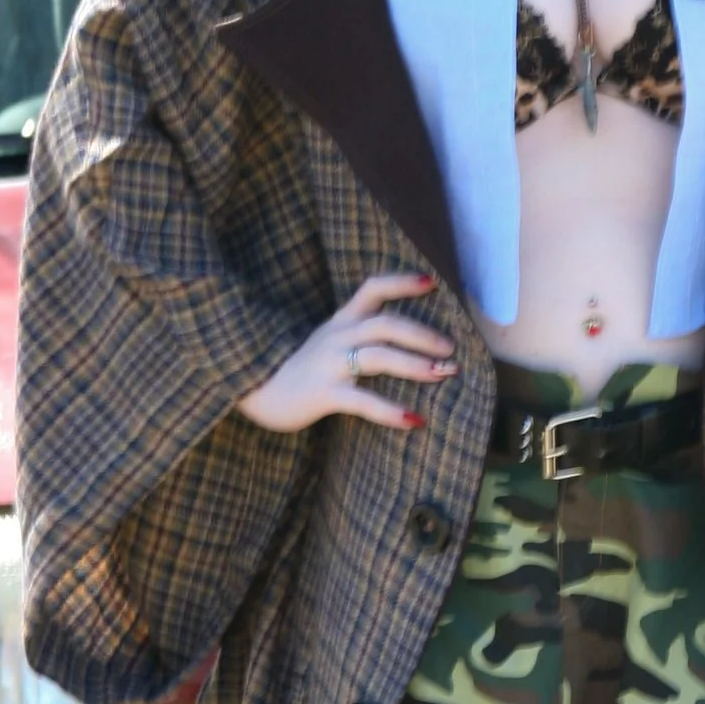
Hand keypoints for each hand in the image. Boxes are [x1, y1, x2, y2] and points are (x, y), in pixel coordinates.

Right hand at [238, 271, 455, 433]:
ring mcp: (330, 364)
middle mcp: (337, 337)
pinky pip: (362, 401)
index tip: (431, 282)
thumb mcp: (326, 341)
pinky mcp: (323, 394)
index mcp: (340, 321)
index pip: (372, 289)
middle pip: (386, 325)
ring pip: (379, 357)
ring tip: (444, 374)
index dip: (401, 283)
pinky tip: (415, 420)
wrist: (253, 390)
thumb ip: (356, 335)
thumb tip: (402, 342)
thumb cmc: (298, 368)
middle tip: (451, 349)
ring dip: (416, 364)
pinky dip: (391, 411)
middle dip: (423, 335)